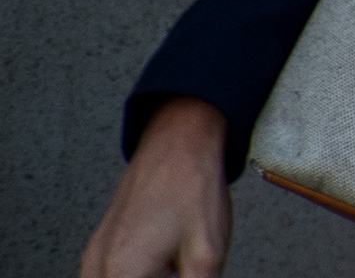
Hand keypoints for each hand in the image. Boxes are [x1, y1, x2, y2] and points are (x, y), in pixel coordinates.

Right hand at [80, 97, 229, 277]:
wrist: (179, 141)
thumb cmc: (190, 185)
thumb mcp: (207, 253)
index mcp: (121, 272)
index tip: (180, 272)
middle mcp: (98, 264)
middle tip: (179, 266)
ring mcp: (96, 252)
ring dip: (144, 276)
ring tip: (173, 261)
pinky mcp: (101, 242)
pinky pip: (111, 271)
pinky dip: (136, 272)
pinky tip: (163, 261)